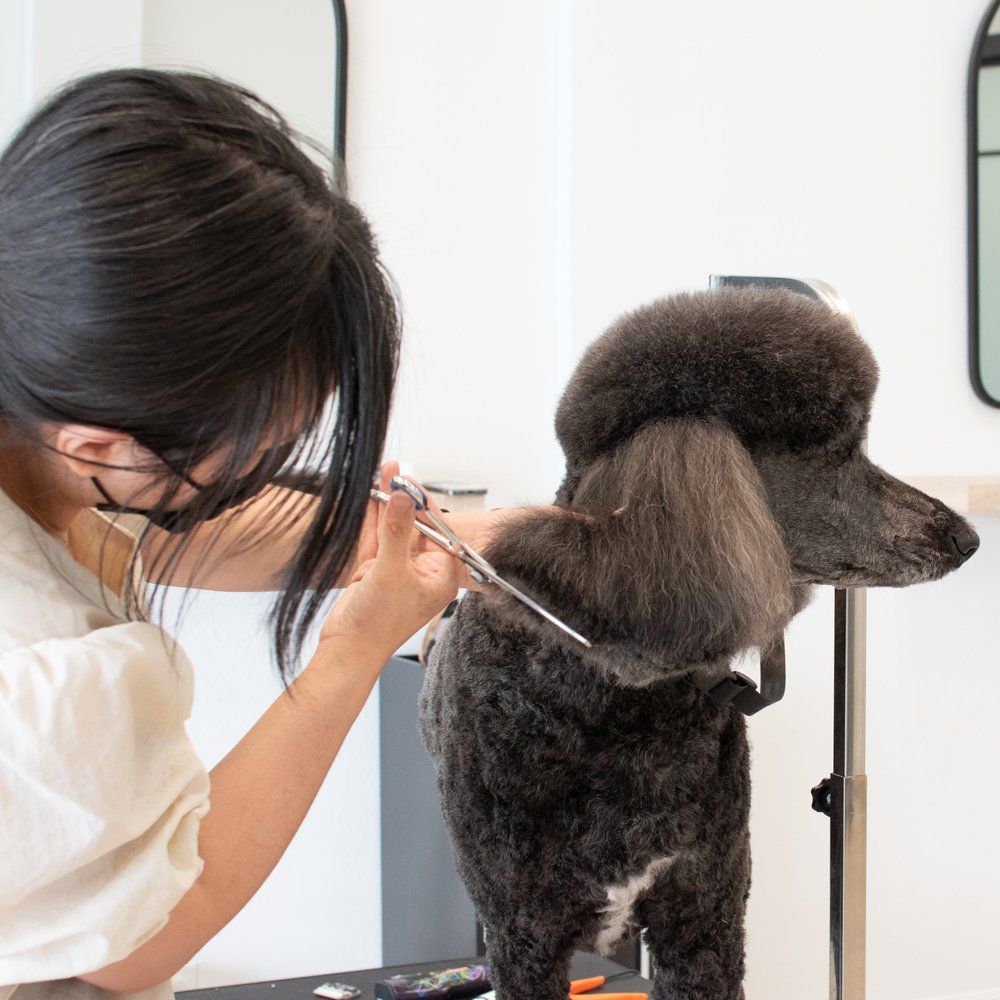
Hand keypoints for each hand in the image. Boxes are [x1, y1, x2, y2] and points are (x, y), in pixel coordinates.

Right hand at [319, 463, 465, 660]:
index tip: (411, 481)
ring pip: (393, 530)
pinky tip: (372, 496)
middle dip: (404, 499)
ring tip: (384, 473)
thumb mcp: (390, 573)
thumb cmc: (376, 626)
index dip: (423, 504)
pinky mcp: (375, 571)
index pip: (436, 531)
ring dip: (387, 503)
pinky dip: (373, 518)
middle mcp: (422, 572)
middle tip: (397, 471)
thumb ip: (396, 532)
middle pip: (414, 527)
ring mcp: (397, 571)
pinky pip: (376, 539)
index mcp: (439, 576)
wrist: (346, 651)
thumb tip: (405, 498)